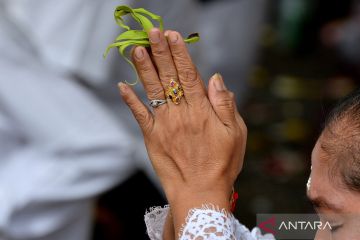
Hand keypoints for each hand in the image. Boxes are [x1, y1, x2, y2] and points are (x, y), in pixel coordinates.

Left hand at [118, 28, 246, 234]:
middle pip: (169, 77)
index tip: (173, 36)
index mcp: (202, 110)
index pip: (189, 75)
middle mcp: (181, 114)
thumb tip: (216, 79)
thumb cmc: (222, 164)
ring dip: (144, 68)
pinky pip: (139, 116)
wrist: (200, 193)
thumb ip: (225, 105)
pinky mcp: (152, 138)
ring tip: (136, 48)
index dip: (180, 53)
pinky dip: (130, 100)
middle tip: (153, 32)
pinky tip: (122, 86)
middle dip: (160, 52)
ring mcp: (164, 125)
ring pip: (152, 91)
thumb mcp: (236, 134)